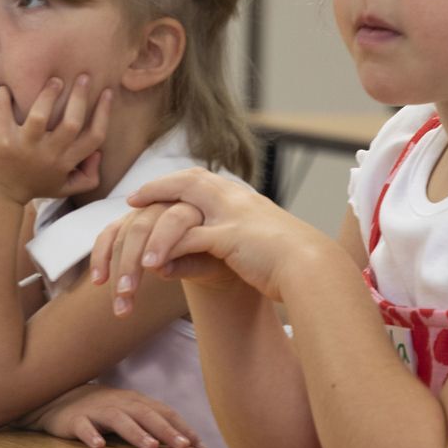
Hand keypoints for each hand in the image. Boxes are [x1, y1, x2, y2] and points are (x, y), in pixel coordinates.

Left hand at [0, 75, 111, 204]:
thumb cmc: (33, 185)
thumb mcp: (64, 187)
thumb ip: (87, 177)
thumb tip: (98, 153)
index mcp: (65, 162)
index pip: (94, 137)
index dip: (104, 113)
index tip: (107, 92)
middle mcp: (47, 155)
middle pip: (72, 122)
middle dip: (80, 96)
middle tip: (83, 77)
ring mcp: (23, 147)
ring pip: (40, 116)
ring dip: (48, 94)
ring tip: (54, 80)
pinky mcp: (0, 140)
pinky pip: (2, 112)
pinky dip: (2, 97)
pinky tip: (5, 88)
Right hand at [19, 383, 200, 447]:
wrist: (60, 399)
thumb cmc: (104, 412)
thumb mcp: (130, 414)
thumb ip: (154, 426)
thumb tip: (187, 446)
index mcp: (136, 402)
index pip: (164, 413)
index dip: (183, 428)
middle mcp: (120, 403)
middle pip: (146, 414)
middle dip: (166, 430)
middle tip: (183, 447)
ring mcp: (97, 410)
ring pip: (119, 419)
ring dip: (136, 433)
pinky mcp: (75, 420)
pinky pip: (83, 427)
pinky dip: (91, 435)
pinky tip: (98, 447)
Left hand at [92, 168, 332, 313]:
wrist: (316, 268)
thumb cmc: (296, 261)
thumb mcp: (265, 242)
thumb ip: (244, 237)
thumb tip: (231, 244)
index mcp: (244, 198)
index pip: (202, 179)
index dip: (174, 183)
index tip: (152, 190)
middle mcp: (237, 200)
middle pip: (188, 181)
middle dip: (158, 188)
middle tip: (132, 199)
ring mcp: (233, 217)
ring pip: (181, 212)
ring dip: (155, 229)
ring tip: (135, 242)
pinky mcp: (230, 239)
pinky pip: (189, 239)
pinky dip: (168, 250)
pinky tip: (152, 264)